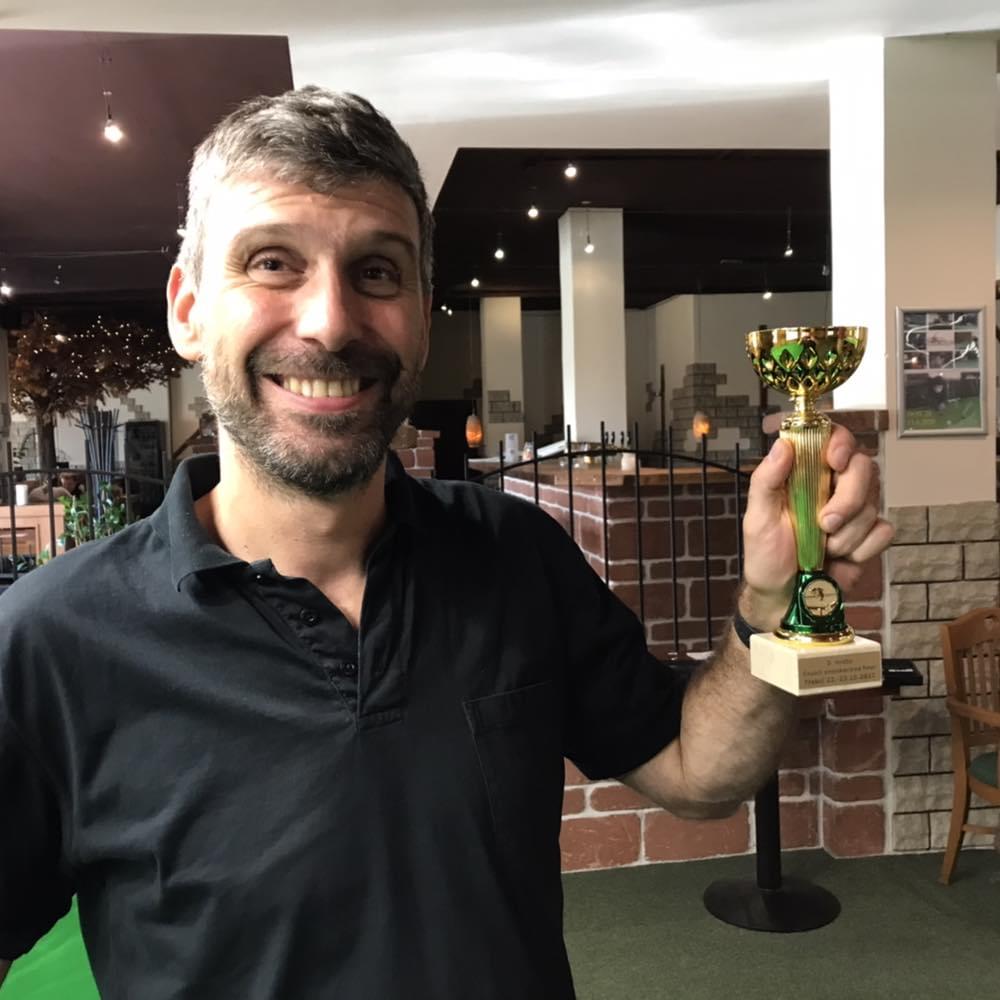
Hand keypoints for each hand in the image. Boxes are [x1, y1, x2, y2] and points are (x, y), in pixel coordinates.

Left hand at [740, 424, 894, 627]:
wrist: (784, 598)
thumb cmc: (767, 555)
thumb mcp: (758, 518)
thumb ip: (767, 481)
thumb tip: (783, 444)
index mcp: (806, 474)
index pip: (833, 439)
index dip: (840, 442)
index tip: (833, 461)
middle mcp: (834, 485)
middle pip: (863, 467)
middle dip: (848, 498)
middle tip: (825, 524)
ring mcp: (855, 510)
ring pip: (874, 502)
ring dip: (848, 532)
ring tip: (823, 549)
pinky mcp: (869, 535)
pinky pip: (884, 531)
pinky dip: (863, 548)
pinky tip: (842, 558)